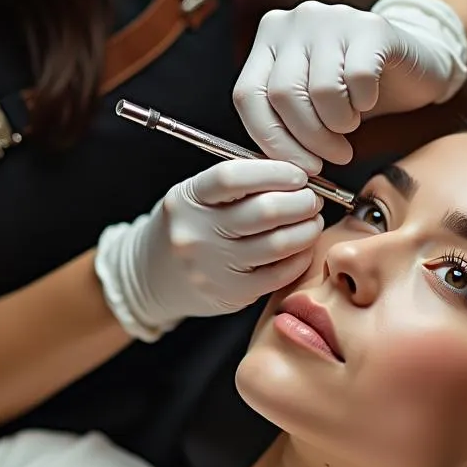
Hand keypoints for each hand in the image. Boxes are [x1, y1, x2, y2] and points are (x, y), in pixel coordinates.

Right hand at [95, 159, 323, 340]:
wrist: (152, 276)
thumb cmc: (189, 227)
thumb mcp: (198, 197)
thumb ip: (240, 184)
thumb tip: (296, 174)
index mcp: (188, 199)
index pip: (234, 177)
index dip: (275, 172)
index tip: (298, 175)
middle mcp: (197, 233)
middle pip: (264, 212)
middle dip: (301, 202)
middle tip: (313, 199)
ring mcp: (213, 267)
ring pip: (277, 244)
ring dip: (306, 229)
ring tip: (313, 220)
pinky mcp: (231, 294)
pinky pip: (279, 274)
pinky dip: (300, 257)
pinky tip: (304, 247)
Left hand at [233, 0, 466, 173]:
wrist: (415, 66)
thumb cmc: (356, 93)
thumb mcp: (310, 106)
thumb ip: (285, 122)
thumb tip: (276, 167)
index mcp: (270, 39)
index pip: (249, 95)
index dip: (272, 140)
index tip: (299, 168)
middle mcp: (296, 20)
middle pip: (283, 95)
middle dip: (310, 139)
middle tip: (334, 156)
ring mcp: (333, 17)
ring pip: (320, 90)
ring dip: (339, 123)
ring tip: (351, 124)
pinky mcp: (371, 26)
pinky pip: (358, 79)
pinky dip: (364, 102)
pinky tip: (368, 100)